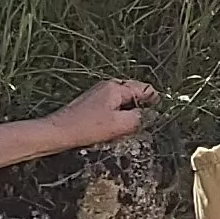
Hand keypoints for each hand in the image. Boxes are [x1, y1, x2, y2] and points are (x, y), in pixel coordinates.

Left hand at [37, 78, 153, 153]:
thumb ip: (139, 118)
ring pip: (123, 103)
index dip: (155, 101)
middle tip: (144, 124)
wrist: (58, 132)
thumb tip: (150, 116)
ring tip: (127, 130)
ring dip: (128, 114)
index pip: (144, 89)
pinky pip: (112, 108)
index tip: (161, 113)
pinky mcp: (92, 104)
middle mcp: (107, 86)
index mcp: (116, 87)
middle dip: (141, 108)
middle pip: (133, 94)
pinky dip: (117, 117)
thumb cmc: (87, 127)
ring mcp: (98, 94)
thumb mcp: (119, 125)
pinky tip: (113, 130)